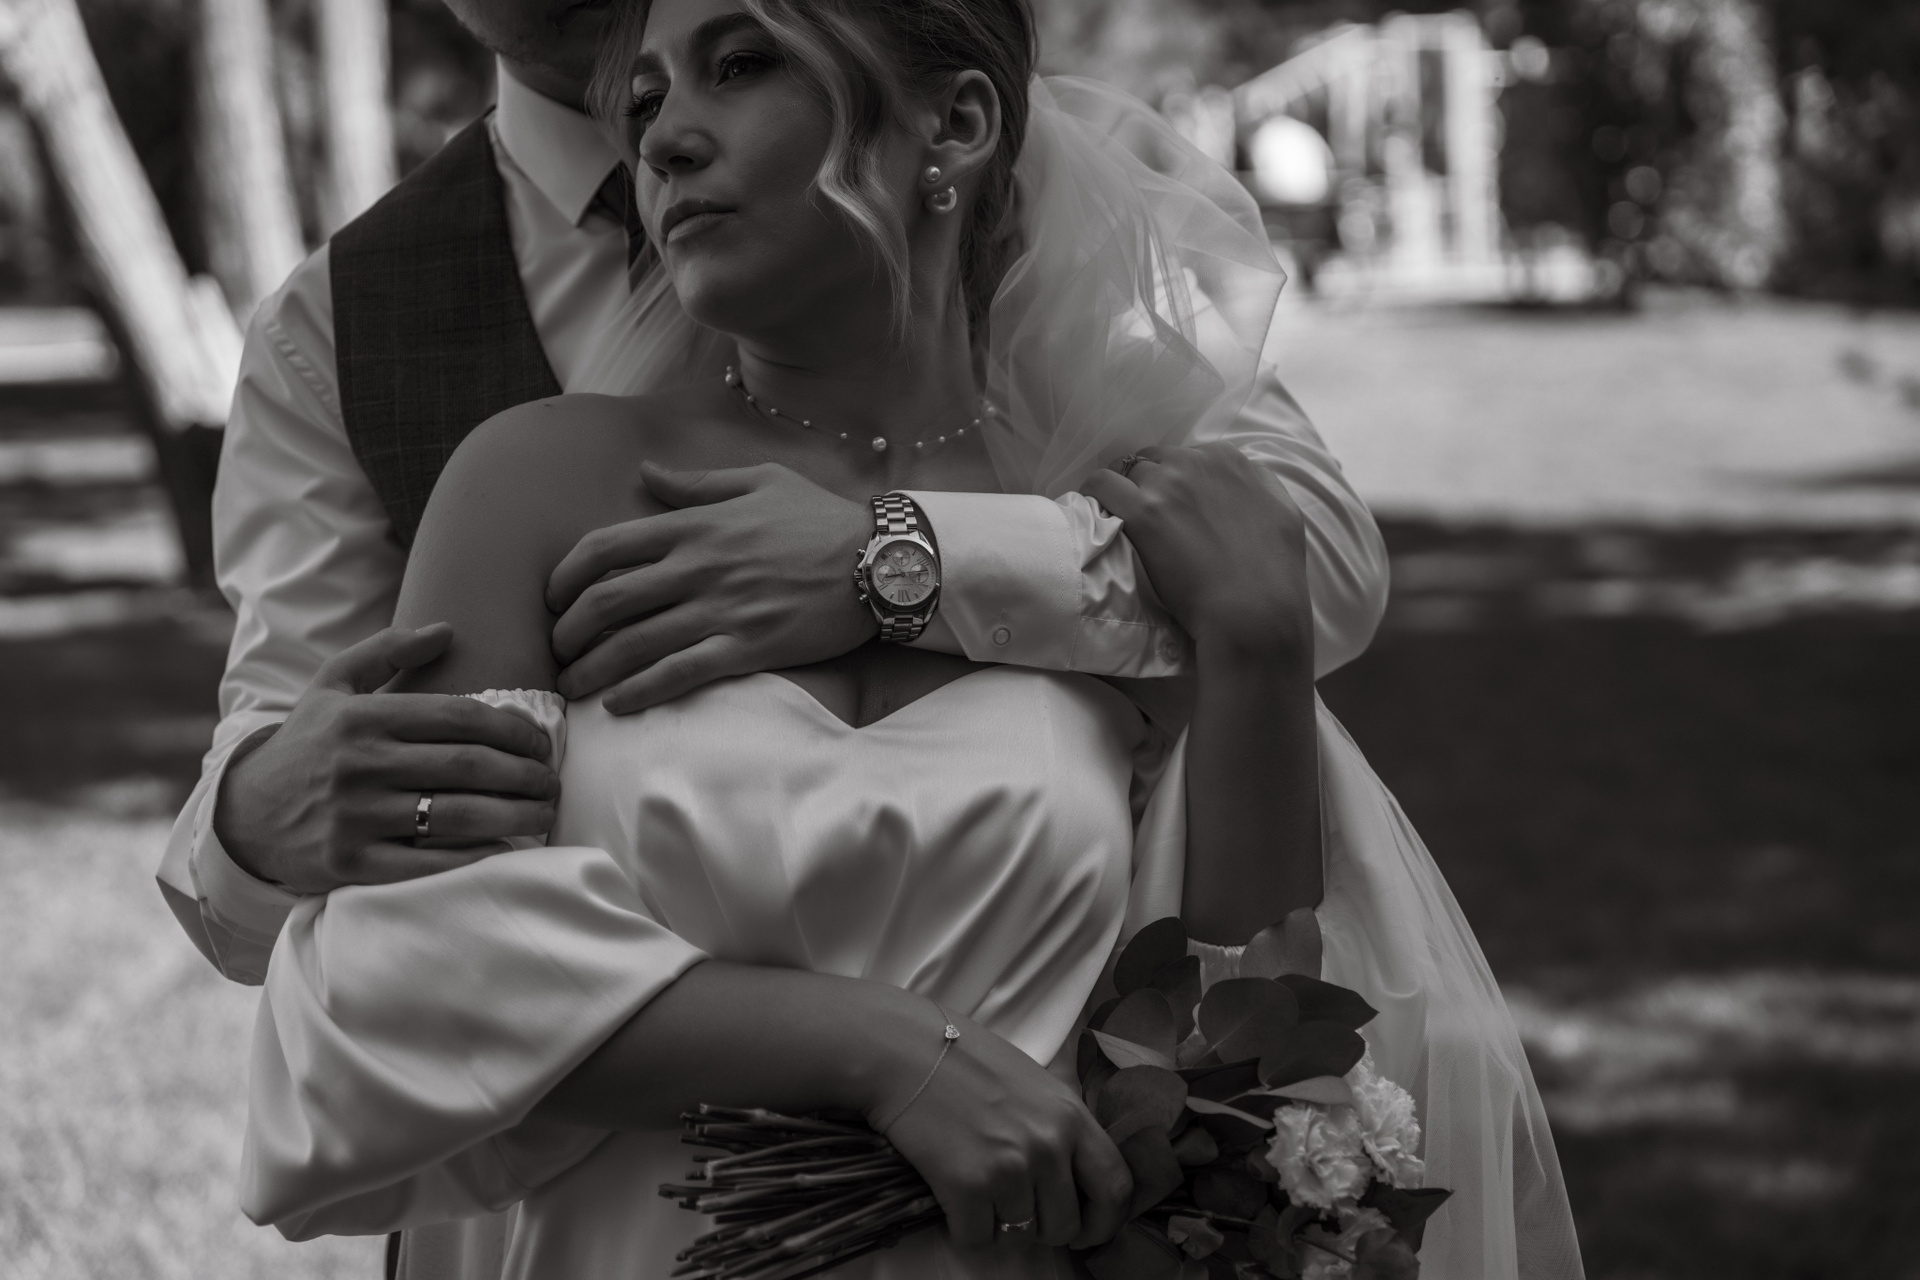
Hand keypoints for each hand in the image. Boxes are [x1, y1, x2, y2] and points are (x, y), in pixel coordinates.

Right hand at [212, 624, 559, 893]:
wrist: (243, 816)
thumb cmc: (305, 746)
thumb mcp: (331, 686)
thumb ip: (385, 650)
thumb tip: (445, 629)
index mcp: (362, 717)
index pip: (459, 717)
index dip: (513, 729)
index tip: (541, 743)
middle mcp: (359, 765)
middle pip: (468, 766)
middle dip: (526, 773)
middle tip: (553, 780)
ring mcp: (355, 817)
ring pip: (457, 815)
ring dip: (515, 814)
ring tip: (545, 812)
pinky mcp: (352, 864)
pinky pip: (429, 865)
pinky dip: (476, 858)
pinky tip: (508, 850)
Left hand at [546, 462, 874, 713]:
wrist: (882, 560)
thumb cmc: (821, 518)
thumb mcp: (759, 482)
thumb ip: (696, 485)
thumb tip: (647, 474)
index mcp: (695, 525)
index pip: (604, 548)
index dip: (564, 577)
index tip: (553, 598)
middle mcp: (699, 567)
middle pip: (607, 602)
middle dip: (568, 632)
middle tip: (557, 650)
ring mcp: (722, 609)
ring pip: (634, 645)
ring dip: (592, 670)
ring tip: (572, 687)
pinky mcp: (748, 648)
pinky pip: (680, 673)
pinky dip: (641, 691)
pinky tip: (618, 703)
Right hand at [871, 1005, 1132, 1253]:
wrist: (902, 1050)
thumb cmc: (964, 1058)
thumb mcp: (1034, 1082)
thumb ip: (1059, 1125)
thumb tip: (1071, 1176)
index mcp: (1071, 1116)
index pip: (1116, 1188)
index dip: (1104, 1221)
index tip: (1085, 1230)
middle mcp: (1049, 1145)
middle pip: (1067, 1225)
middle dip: (1043, 1228)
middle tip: (1016, 1208)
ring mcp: (1010, 1168)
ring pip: (1020, 1235)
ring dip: (999, 1222)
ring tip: (977, 1187)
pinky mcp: (968, 1186)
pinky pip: (977, 1239)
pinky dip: (963, 1227)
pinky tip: (951, 1194)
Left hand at [1083, 443, 1312, 663]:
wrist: (1254, 610)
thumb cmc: (1274, 571)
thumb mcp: (1282, 512)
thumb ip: (1258, 484)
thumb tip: (1242, 476)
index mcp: (1229, 460)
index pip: (1187, 456)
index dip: (1177, 482)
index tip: (1175, 506)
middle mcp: (1197, 462)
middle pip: (1155, 461)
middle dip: (1150, 484)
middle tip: (1150, 519)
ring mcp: (1168, 485)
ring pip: (1126, 471)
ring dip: (1123, 492)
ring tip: (1123, 521)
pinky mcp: (1142, 512)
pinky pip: (1101, 484)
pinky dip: (1094, 493)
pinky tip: (1094, 510)